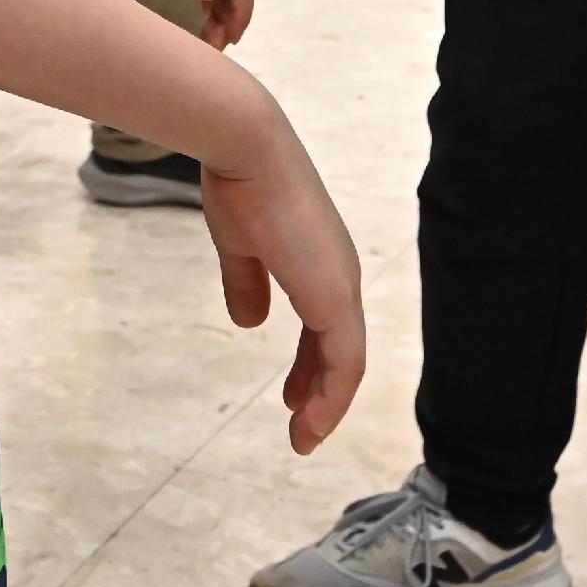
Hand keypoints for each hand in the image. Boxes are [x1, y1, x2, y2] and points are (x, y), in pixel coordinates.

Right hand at [197, 85, 364, 454]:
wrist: (247, 150)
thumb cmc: (239, 185)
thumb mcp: (239, 244)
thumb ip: (247, 283)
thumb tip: (250, 323)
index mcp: (320, 261)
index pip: (327, 325)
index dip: (312, 365)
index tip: (293, 395)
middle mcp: (340, 274)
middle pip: (341, 347)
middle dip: (321, 389)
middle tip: (301, 424)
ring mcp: (341, 286)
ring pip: (347, 362)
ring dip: (327, 404)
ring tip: (304, 436)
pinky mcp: (334, 298)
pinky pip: (344, 363)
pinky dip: (331, 398)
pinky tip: (309, 421)